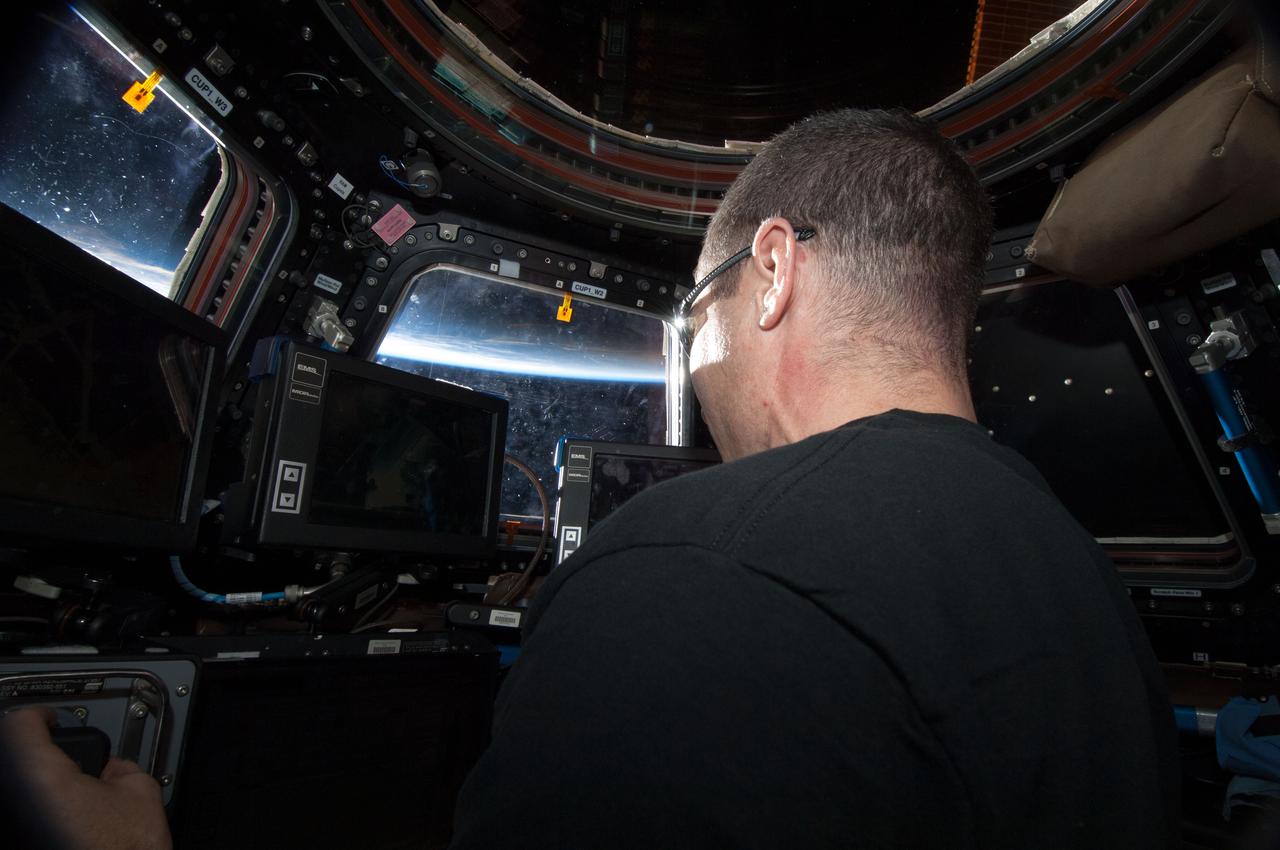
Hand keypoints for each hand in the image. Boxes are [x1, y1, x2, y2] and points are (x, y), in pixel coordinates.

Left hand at [0, 708, 171, 849]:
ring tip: (70, 795)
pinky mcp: (25, 842)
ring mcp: (19, 825)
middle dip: (41, 756)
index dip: (40, 716)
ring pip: (23, 794)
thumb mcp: (141, 795)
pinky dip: (44, 812)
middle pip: (18, 761)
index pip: (22, 726)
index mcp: (42, 778)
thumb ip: (122, 768)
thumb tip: (114, 769)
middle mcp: (20, 803)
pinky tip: (67, 822)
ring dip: (42, 789)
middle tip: (65, 758)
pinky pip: (29, 814)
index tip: (51, 719)